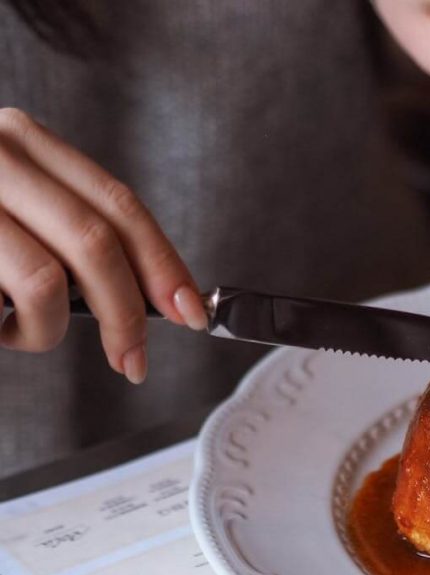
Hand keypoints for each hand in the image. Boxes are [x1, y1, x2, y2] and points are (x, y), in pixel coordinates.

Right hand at [0, 108, 206, 383]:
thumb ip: (66, 227)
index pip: (119, 206)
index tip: (193, 313)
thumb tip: (153, 288)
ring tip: (13, 332)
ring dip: (43, 331)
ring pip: (42, 283)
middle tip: (133, 362)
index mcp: (21, 141)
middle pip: (96, 243)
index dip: (165, 265)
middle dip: (128, 315)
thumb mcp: (10, 204)